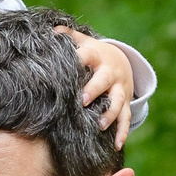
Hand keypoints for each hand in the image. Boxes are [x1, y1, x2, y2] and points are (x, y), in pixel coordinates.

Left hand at [63, 29, 136, 146]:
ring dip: (110, 114)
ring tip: (100, 125)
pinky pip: (126, 119)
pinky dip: (123, 132)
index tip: (69, 67)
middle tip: (82, 101)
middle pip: (104, 81)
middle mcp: (110, 73)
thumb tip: (50, 30)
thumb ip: (69, 36)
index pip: (88, 56)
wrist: (122, 61)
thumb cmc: (95, 54)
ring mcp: (119, 89)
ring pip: (118, 102)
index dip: (79, 60)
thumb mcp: (85, 42)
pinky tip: (116, 145)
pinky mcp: (125, 104)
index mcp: (98, 57)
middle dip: (94, 90)